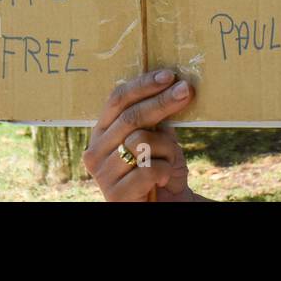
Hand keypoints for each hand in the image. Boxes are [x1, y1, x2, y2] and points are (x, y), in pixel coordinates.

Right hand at [84, 69, 198, 201]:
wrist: (166, 204)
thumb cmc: (160, 169)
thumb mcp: (158, 137)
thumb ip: (156, 116)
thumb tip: (174, 84)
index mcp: (101, 132)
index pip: (117, 100)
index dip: (143, 85)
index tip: (169, 76)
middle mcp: (95, 151)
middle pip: (130, 116)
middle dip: (161, 102)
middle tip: (186, 91)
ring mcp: (102, 174)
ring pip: (140, 142)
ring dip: (166, 149)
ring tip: (168, 161)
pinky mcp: (115, 196)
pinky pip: (148, 170)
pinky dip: (164, 171)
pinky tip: (163, 179)